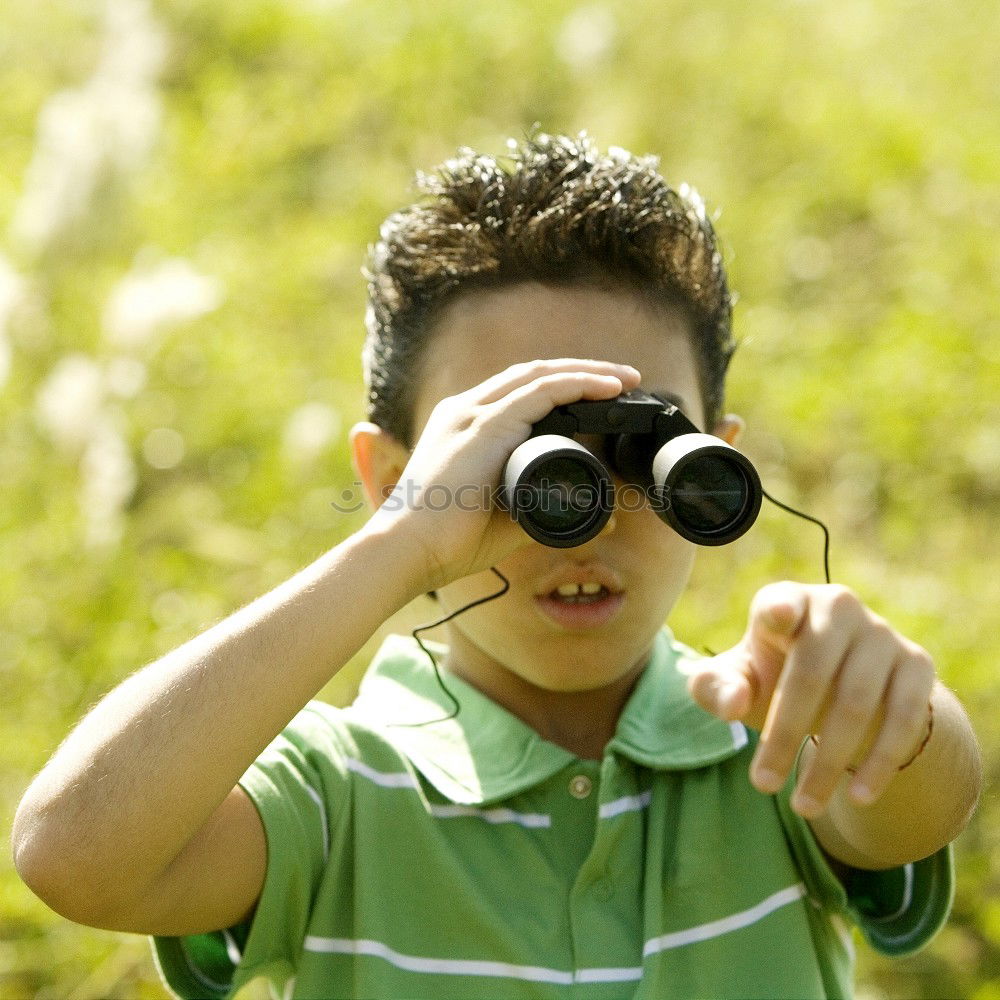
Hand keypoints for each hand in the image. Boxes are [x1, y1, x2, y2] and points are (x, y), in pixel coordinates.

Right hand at [359, 359, 640, 590]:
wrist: (408, 551)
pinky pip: (542, 391)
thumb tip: (600, 522)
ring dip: (587, 372)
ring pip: (541, 375)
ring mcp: (473, 414)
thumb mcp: (507, 520)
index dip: (560, 388)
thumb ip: (550, 514)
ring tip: (626, 378)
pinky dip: (579, 385)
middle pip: (532, 375)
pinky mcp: (485, 425)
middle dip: (580, 372)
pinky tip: (609, 387)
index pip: (517, 393)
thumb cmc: (447, 543)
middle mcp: (465, 410)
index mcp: (462, 428)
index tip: (598, 396)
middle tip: (624, 380)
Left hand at [687, 582, 935, 817]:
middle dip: (785, 734)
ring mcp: (881, 633)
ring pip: (858, 702)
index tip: (778, 617)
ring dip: (829, 760)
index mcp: (787, 601)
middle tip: (762, 785)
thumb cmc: (769, 678)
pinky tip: (858, 796)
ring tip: (803, 806)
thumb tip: (733, 703)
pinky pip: (905, 716)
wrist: (839, 686)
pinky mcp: (916, 663)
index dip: (780, 608)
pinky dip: (881, 760)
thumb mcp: (735, 681)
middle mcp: (838, 606)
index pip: (781, 602)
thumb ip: (714, 687)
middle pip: (812, 673)